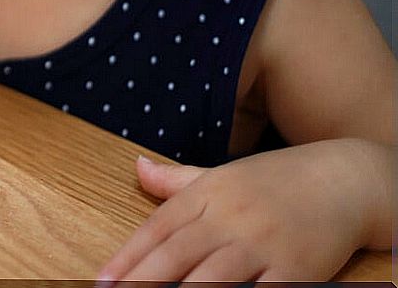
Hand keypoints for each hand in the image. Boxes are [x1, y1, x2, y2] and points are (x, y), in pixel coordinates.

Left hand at [97, 141, 371, 283]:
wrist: (342, 178)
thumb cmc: (276, 180)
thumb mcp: (221, 173)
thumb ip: (177, 180)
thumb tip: (137, 168)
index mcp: (206, 193)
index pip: (157, 228)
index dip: (128, 256)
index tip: (103, 279)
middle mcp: (229, 216)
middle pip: (177, 254)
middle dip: (143, 279)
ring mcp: (262, 243)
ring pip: (213, 275)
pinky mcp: (296, 268)